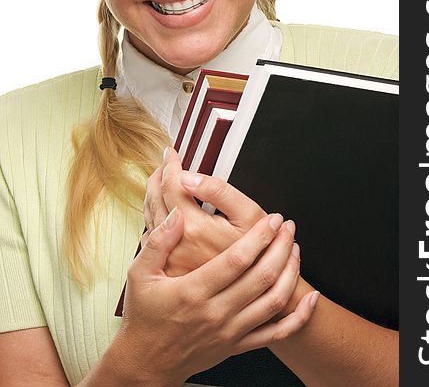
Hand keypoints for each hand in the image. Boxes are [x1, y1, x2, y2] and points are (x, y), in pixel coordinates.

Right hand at [113, 206, 318, 384]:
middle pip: (262, 277)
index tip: (272, 219)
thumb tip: (177, 216)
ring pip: (273, 302)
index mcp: (194, 292)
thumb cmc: (144, 316)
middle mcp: (216, 313)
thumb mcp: (139, 274)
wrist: (146, 363)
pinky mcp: (238, 345)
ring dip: (291, 273)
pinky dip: (299, 317)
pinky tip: (311, 300)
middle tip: (288, 226)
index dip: (259, 237)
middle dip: (281, 247)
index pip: (237, 260)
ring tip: (296, 249)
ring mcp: (231, 332)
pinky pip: (277, 334)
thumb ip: (158, 242)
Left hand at [143, 147, 267, 274]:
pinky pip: (153, 239)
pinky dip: (155, 219)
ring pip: (151, 219)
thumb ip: (218, 191)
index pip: (171, 186)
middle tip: (164, 163)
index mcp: (194, 228)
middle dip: (158, 177)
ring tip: (160, 181)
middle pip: (155, 201)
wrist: (259, 292)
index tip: (172, 152)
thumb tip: (187, 177)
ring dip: (153, 196)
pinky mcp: (171, 271)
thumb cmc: (260, 250)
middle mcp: (176, 246)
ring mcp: (172, 261)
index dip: (171, 164)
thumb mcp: (247, 213)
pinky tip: (162, 212)